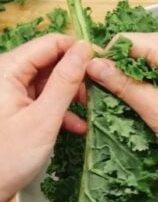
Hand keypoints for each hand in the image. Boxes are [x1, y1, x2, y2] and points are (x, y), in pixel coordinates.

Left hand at [0, 35, 91, 201]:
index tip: (103, 67)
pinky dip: (58, 108)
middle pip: (49, 60)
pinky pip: (40, 97)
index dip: (78, 51)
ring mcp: (7, 91)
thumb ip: (66, 81)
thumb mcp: (44, 118)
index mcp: (6, 70)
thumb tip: (85, 50)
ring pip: (47, 80)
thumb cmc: (7, 157)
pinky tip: (74, 125)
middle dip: (75, 76)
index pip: (50, 43)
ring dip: (69, 95)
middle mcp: (4, 75)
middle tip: (96, 95)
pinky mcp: (11, 107)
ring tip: (87, 113)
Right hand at [86, 31, 157, 175]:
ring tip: (144, 104)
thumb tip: (93, 65)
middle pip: (142, 45)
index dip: (107, 61)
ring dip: (145, 74)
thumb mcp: (157, 113)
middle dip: (126, 68)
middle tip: (118, 100)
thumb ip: (123, 85)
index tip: (98, 85)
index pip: (125, 41)